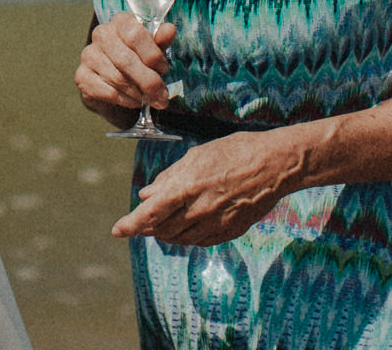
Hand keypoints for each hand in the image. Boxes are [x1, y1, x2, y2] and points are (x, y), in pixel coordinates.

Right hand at [75, 10, 173, 119]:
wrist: (116, 83)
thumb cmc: (139, 60)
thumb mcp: (154, 49)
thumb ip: (161, 40)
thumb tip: (170, 30)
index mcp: (120, 22)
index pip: (135, 34)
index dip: (152, 55)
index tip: (164, 69)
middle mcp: (101, 34)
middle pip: (125, 59)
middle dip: (148, 81)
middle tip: (162, 95)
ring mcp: (89, 55)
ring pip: (117, 78)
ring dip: (139, 93)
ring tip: (151, 100)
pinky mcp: (82, 76)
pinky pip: (107, 92)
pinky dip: (126, 100)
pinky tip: (134, 101)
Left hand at [111, 128, 308, 246]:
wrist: (274, 164)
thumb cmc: (235, 151)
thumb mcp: (197, 156)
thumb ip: (170, 178)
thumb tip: (147, 194)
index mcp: (188, 187)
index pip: (151, 213)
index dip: (131, 224)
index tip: (117, 230)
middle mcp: (200, 210)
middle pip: (162, 230)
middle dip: (147, 228)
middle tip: (139, 224)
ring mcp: (216, 224)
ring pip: (180, 239)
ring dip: (166, 233)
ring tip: (160, 224)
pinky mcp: (230, 231)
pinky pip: (200, 241)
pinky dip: (187, 236)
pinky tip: (186, 227)